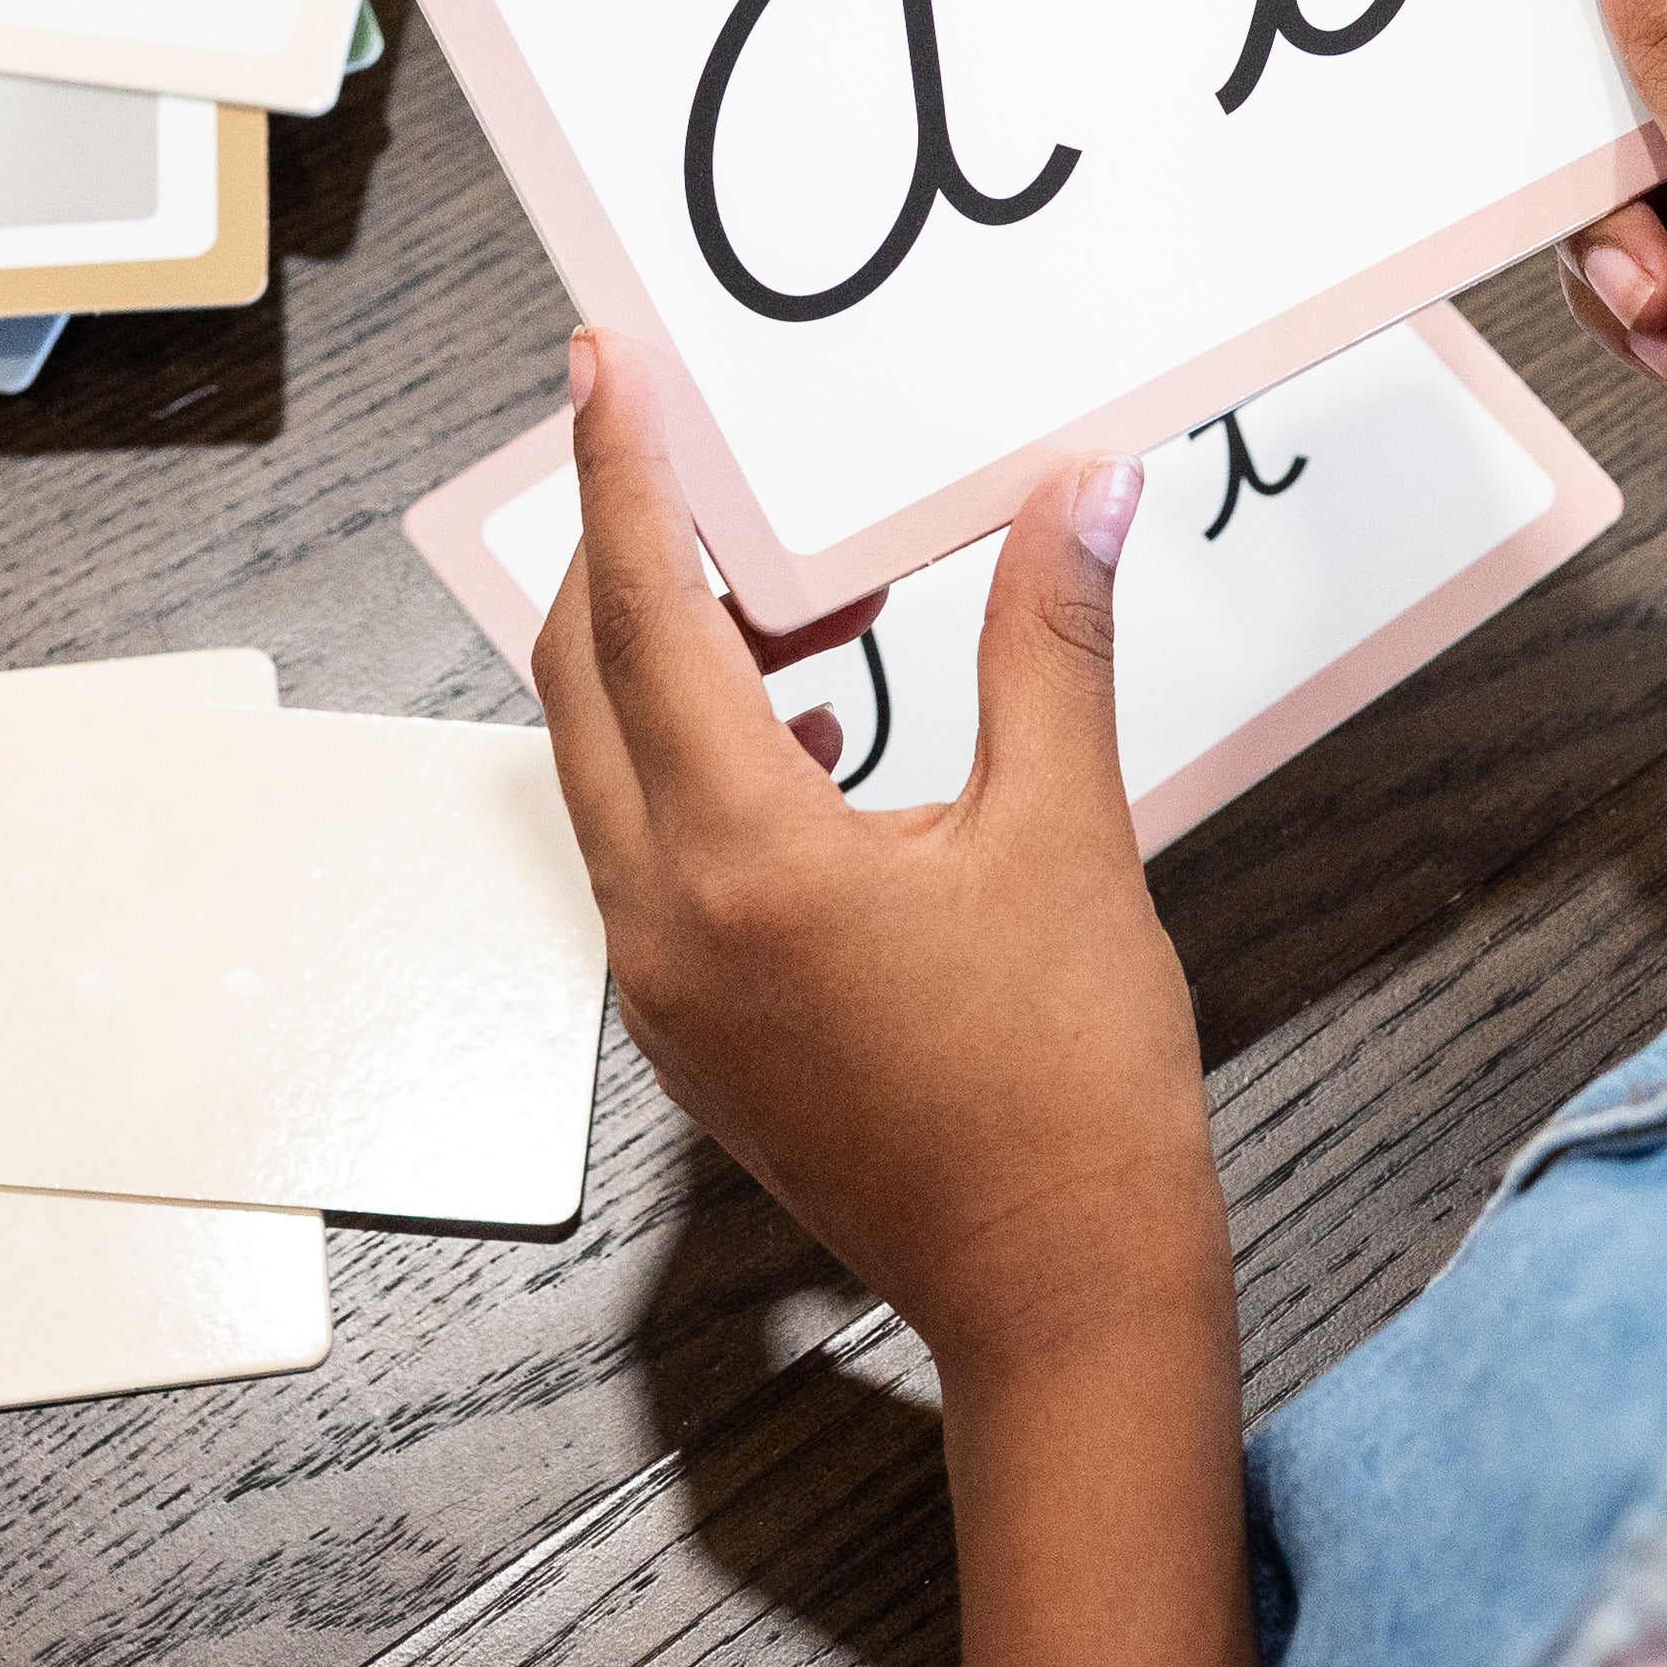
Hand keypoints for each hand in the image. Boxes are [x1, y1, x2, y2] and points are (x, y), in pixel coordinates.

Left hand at [533, 331, 1222, 1388]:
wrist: (1062, 1302)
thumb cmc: (1071, 1089)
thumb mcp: (1068, 836)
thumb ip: (1050, 642)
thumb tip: (1083, 491)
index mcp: (738, 858)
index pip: (641, 613)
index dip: (623, 471)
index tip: (603, 364)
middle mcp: (661, 919)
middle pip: (583, 679)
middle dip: (620, 548)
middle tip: (674, 447)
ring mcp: (662, 987)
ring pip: (611, 767)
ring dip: (671, 659)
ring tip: (802, 598)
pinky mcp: (692, 1032)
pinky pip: (649, 849)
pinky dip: (699, 759)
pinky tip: (813, 737)